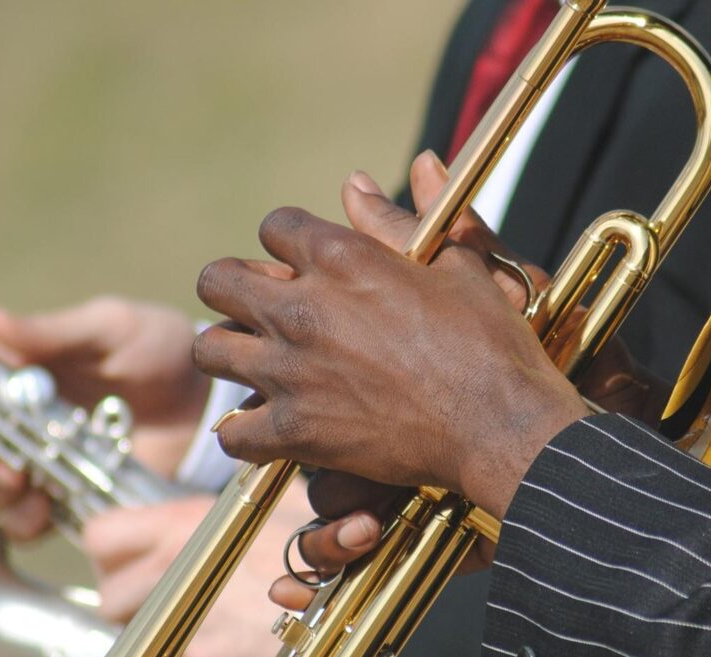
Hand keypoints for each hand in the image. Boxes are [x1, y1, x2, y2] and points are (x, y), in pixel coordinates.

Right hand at [0, 297, 208, 538]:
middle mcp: (15, 424)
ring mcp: (39, 466)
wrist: (209, 403)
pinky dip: (21, 517)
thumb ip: (54, 331)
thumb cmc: (161, 354)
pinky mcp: (67, 501)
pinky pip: (22, 524)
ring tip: (12, 470)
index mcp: (14, 374)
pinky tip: (41, 499)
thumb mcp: (113, 328)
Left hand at [83, 476, 315, 656]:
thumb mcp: (286, 506)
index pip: (103, 537)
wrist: (359, 611)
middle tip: (181, 600)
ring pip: (148, 646)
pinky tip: (253, 653)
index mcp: (187, 528)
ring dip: (177, 643)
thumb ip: (236, 510)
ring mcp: (186, 632)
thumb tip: (222, 511)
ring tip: (228, 627)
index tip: (134, 557)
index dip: (116, 550)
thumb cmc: (335, 552)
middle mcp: (176, 578)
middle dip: (139, 604)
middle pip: (112, 599)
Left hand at [193, 153, 590, 516]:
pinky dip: (245, 431)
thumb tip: (393, 170)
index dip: (289, 243)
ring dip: (230, 352)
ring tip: (256, 362)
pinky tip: (267, 425)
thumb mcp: (457, 266)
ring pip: (209, 350)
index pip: (275, 227)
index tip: (303, 265)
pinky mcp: (296, 431)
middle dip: (235, 289)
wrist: (501, 426)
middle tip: (261, 308)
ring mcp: (292, 372)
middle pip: (218, 281)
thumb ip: (407, 220)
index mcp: (341, 258)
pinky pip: (233, 432)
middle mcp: (303, 309)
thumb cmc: (489, 344)